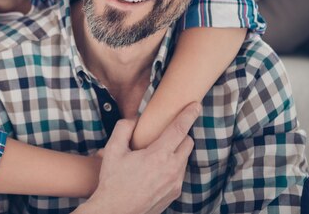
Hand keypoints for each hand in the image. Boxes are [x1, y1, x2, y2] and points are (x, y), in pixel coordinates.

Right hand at [74, 102, 200, 213]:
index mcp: (158, 156)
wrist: (116, 212)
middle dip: (181, 134)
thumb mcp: (112, 150)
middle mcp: (172, 170)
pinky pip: (179, 173)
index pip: (179, 130)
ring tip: (158, 152)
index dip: (189, 115)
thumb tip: (134, 119)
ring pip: (184, 159)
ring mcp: (175, 184)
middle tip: (167, 131)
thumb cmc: (113, 182)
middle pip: (188, 143)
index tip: (196, 105)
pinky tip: (156, 168)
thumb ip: (123, 128)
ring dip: (176, 151)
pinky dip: (173, 166)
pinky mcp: (174, 194)